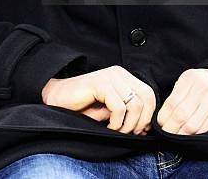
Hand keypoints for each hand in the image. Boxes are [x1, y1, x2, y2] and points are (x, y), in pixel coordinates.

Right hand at [41, 65, 156, 134]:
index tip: (139, 131)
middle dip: (141, 121)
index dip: (148, 115)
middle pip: (146, 98)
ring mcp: (110, 76)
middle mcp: (120, 73)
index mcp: (124, 77)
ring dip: (128, 124)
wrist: (58, 99)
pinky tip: (107, 127)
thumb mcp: (110, 109)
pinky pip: (119, 107)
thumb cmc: (83, 106)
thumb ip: (128, 112)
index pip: (149, 94)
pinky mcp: (101, 83)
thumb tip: (146, 126)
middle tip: (128, 133)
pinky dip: (116, 123)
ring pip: (135, 104)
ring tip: (116, 130)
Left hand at [157, 68, 207, 134]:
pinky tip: (190, 136)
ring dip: (181, 135)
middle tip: (166, 135)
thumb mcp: (191, 81)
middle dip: (170, 129)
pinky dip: (195, 136)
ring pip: (192, 125)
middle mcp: (201, 89)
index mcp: (190, 79)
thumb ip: (178, 95)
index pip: (171, 103)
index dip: (163, 118)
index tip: (161, 125)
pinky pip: (205, 129)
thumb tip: (164, 116)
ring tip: (177, 137)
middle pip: (180, 115)